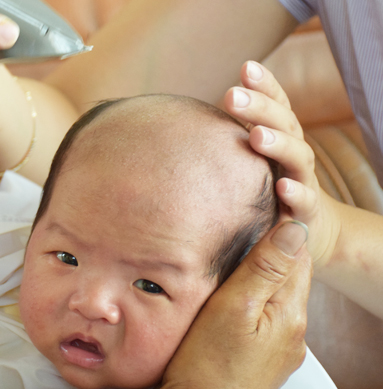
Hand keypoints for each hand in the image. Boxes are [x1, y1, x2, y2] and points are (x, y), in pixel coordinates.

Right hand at [156, 220, 310, 388]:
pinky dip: (257, 303)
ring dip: (265, 278)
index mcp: (290, 314)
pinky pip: (267, 321)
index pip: (297, 256)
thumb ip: (265, 268)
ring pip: (278, 300)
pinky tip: (235, 302)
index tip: (265, 206)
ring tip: (239, 260)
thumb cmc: (207, 364)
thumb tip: (296, 228)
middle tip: (246, 226)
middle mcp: (294, 334)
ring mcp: (279, 352)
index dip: (283, 228)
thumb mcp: (232, 308)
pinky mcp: (262, 364)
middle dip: (274, 251)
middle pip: (290, 278)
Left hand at [223, 61, 340, 268]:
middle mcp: (293, 154)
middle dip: (260, 107)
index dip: (265, 86)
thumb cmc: (265, 188)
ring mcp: (303, 181)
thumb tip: (174, 125)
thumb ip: (224, 141)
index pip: (276, 105)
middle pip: (284, 123)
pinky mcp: (307, 213)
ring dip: (278, 144)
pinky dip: (297, 193)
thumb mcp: (246, 162)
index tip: (246, 66)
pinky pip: (306, 201)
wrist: (304, 229)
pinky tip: (282, 187)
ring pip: (298, 157)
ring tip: (255, 135)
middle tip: (231, 95)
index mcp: (279, 137)